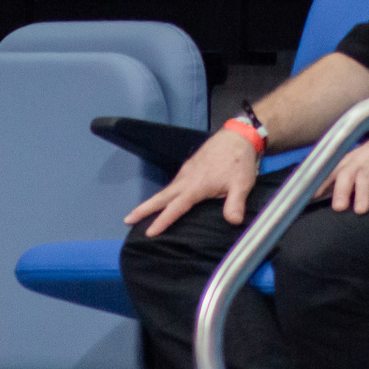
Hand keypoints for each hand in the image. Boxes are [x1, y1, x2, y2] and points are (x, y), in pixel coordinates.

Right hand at [125, 128, 260, 236]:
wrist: (238, 136)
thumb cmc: (239, 161)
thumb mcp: (241, 184)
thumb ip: (235, 204)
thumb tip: (233, 221)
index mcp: (196, 186)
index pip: (176, 207)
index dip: (162, 220)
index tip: (149, 232)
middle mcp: (186, 179)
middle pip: (161, 197)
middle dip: (143, 209)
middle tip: (127, 219)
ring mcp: (187, 171)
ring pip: (167, 190)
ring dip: (153, 202)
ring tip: (142, 213)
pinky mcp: (191, 166)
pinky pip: (174, 184)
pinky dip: (166, 194)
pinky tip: (167, 199)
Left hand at [318, 122, 368, 213]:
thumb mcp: (362, 165)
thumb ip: (349, 180)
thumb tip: (332, 200)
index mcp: (349, 161)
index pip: (331, 172)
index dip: (321, 185)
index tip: (310, 198)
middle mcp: (359, 158)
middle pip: (346, 173)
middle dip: (341, 190)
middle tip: (338, 208)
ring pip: (366, 175)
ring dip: (362, 192)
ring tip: (361, 210)